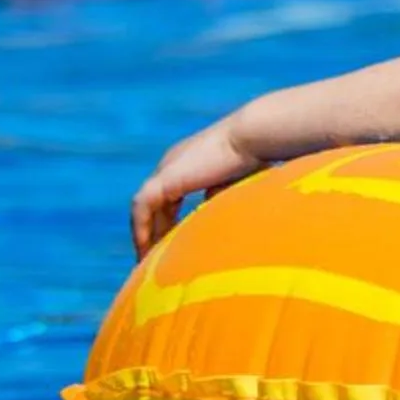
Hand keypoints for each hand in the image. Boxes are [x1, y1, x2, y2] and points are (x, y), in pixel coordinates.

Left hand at [130, 118, 255, 256]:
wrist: (254, 137)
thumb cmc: (257, 157)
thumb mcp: (234, 185)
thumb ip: (220, 201)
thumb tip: (214, 227)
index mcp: (188, 162)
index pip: (168, 197)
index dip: (168, 221)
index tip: (170, 246)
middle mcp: (173, 163)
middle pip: (153, 204)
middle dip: (153, 231)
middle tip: (153, 261)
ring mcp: (166, 169)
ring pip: (144, 208)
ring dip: (144, 233)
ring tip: (147, 262)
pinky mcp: (164, 178)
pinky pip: (142, 208)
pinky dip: (142, 229)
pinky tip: (146, 249)